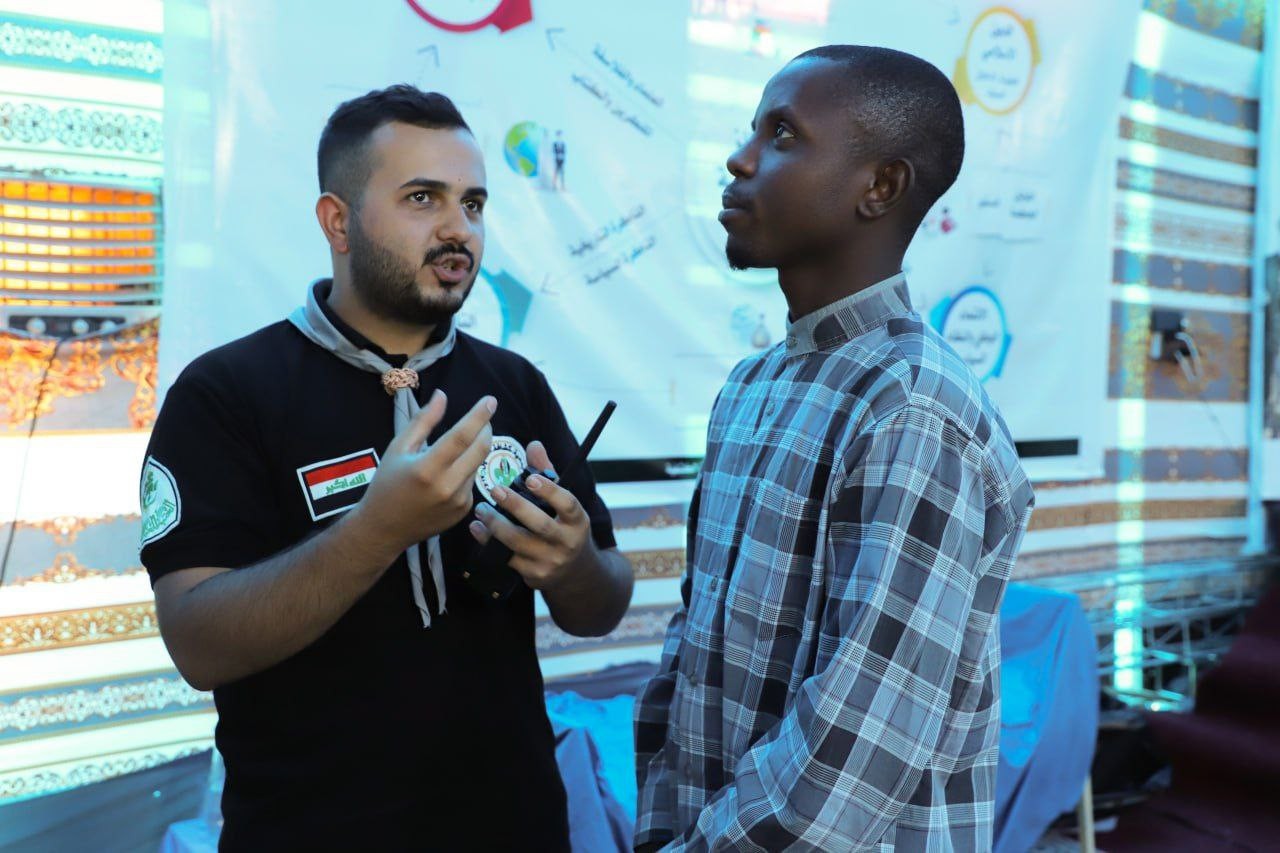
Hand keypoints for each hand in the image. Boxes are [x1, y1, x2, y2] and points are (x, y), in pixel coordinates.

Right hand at [352, 390, 493, 553]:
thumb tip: (442, 396)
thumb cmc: (387, 483)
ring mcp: (458, 502)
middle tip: (484, 418)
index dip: (478, 416)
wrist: (384, 528)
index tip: (490, 400)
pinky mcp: (463, 511)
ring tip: (456, 448)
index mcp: (426, 469)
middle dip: (486, 429)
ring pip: (477, 465)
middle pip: (480, 450)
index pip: (461, 436)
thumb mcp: (398, 448)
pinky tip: (448, 474)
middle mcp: (446, 487)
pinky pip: (472, 482)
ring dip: (474, 451)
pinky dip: (466, 470)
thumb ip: (423, 421)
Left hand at [468, 441, 591, 590]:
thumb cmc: (565, 529)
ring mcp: (550, 562)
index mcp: (578, 521)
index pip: (568, 504)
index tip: (530, 478)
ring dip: (495, 525)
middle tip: (495, 490)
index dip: (550, 491)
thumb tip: (534, 445)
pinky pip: (508, 559)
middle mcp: (567, 542)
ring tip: (481, 509)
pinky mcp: (534, 576)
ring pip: (519, 543)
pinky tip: (478, 529)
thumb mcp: (564, 505)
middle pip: (540, 524)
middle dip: (515, 506)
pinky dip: (489, 543)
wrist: (576, 574)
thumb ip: (548, 475)